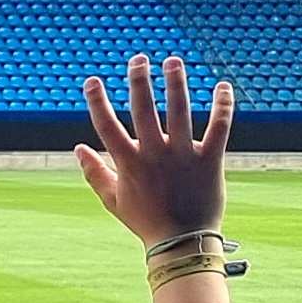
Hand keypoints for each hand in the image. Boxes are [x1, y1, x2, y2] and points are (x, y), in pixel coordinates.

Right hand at [78, 55, 233, 245]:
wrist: (182, 242)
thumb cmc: (146, 221)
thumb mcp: (113, 199)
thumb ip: (94, 172)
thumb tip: (78, 148)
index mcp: (129, 163)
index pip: (107, 126)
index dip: (96, 101)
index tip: (91, 81)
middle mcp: (154, 155)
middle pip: (143, 110)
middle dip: (138, 81)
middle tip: (138, 60)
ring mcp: (183, 156)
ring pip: (179, 111)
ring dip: (175, 83)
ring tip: (172, 61)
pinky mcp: (210, 160)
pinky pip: (219, 127)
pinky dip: (223, 105)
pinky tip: (222, 85)